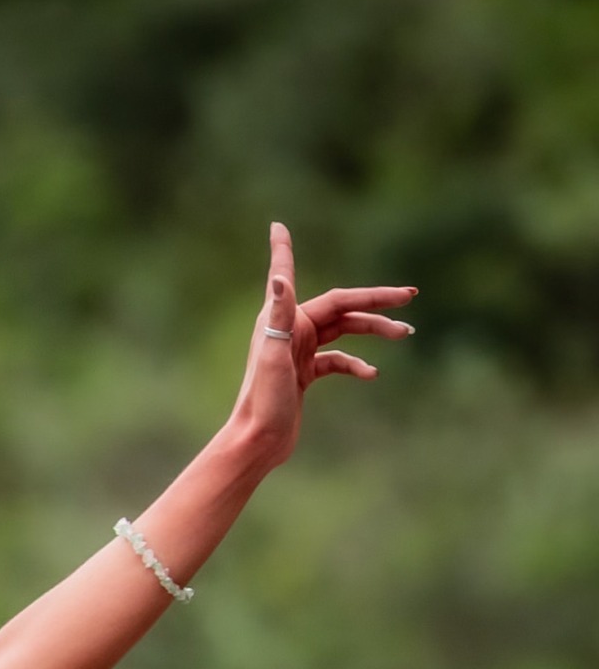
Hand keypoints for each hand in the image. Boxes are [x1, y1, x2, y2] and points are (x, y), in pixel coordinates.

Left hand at [223, 223, 414, 474]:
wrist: (258, 442)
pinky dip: (355, 363)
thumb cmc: (264, 400)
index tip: (277, 225)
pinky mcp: (304, 374)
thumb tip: (279, 277)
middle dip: (375, 301)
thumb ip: (278, 314)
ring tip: (405, 334)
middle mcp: (288, 330)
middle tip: (410, 296)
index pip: (291, 275)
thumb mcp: (274, 356)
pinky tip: (371, 373)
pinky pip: (337, 360)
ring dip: (374, 330)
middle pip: (340, 306)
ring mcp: (298, 352)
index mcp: (280, 320)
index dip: (283, 250)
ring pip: (344, 331)